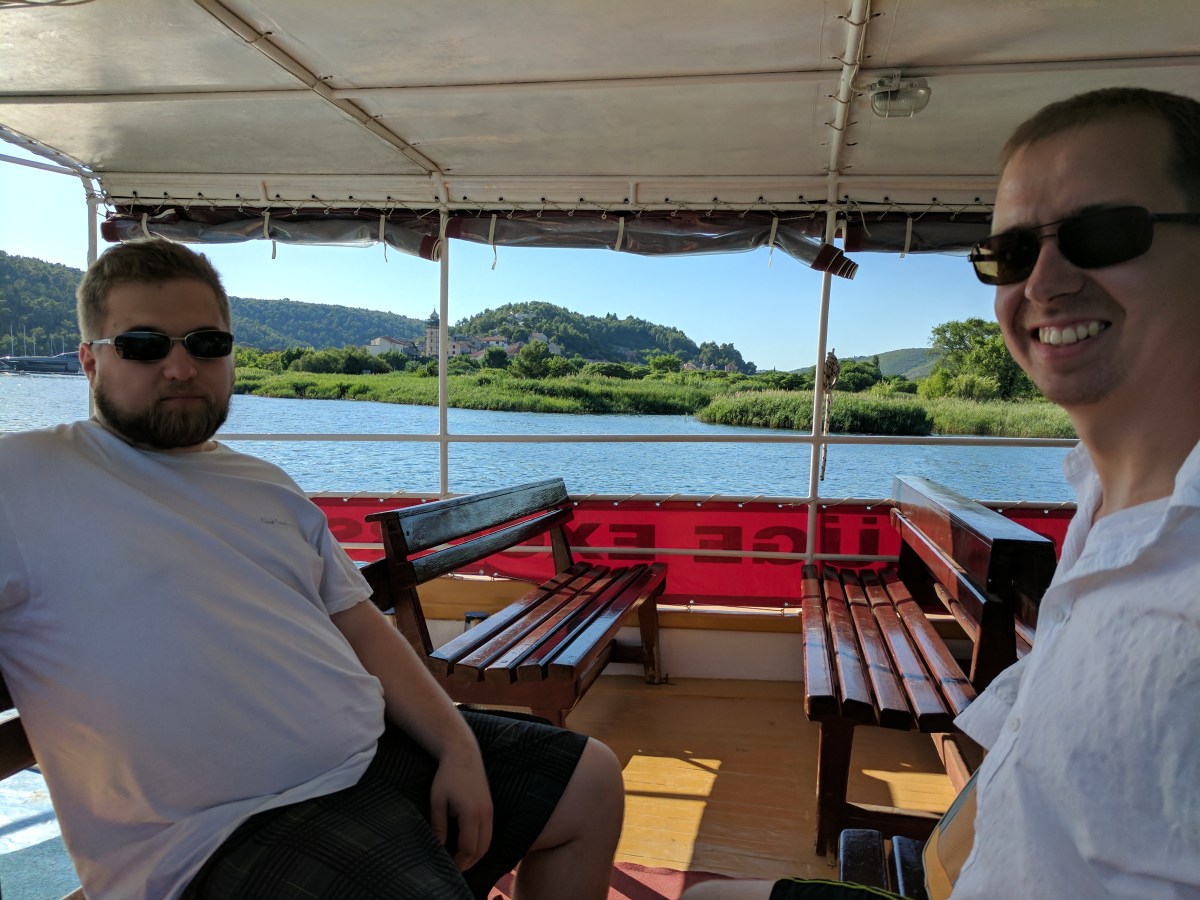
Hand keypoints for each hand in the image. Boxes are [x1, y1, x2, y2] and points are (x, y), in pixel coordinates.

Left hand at [429, 743, 493, 870]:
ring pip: (488, 842)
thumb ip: (439, 826)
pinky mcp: (490, 807)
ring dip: (476, 854)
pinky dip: (481, 843)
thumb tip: (438, 847)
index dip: (459, 862)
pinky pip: (489, 832)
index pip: (469, 848)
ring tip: (461, 860)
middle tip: (454, 869)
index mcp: (471, 814)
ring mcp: (490, 810)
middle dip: (469, 862)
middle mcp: (485, 814)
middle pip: (481, 849)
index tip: (448, 867)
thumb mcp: (438, 801)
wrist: (463, 754)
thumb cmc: (447, 776)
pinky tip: (468, 845)